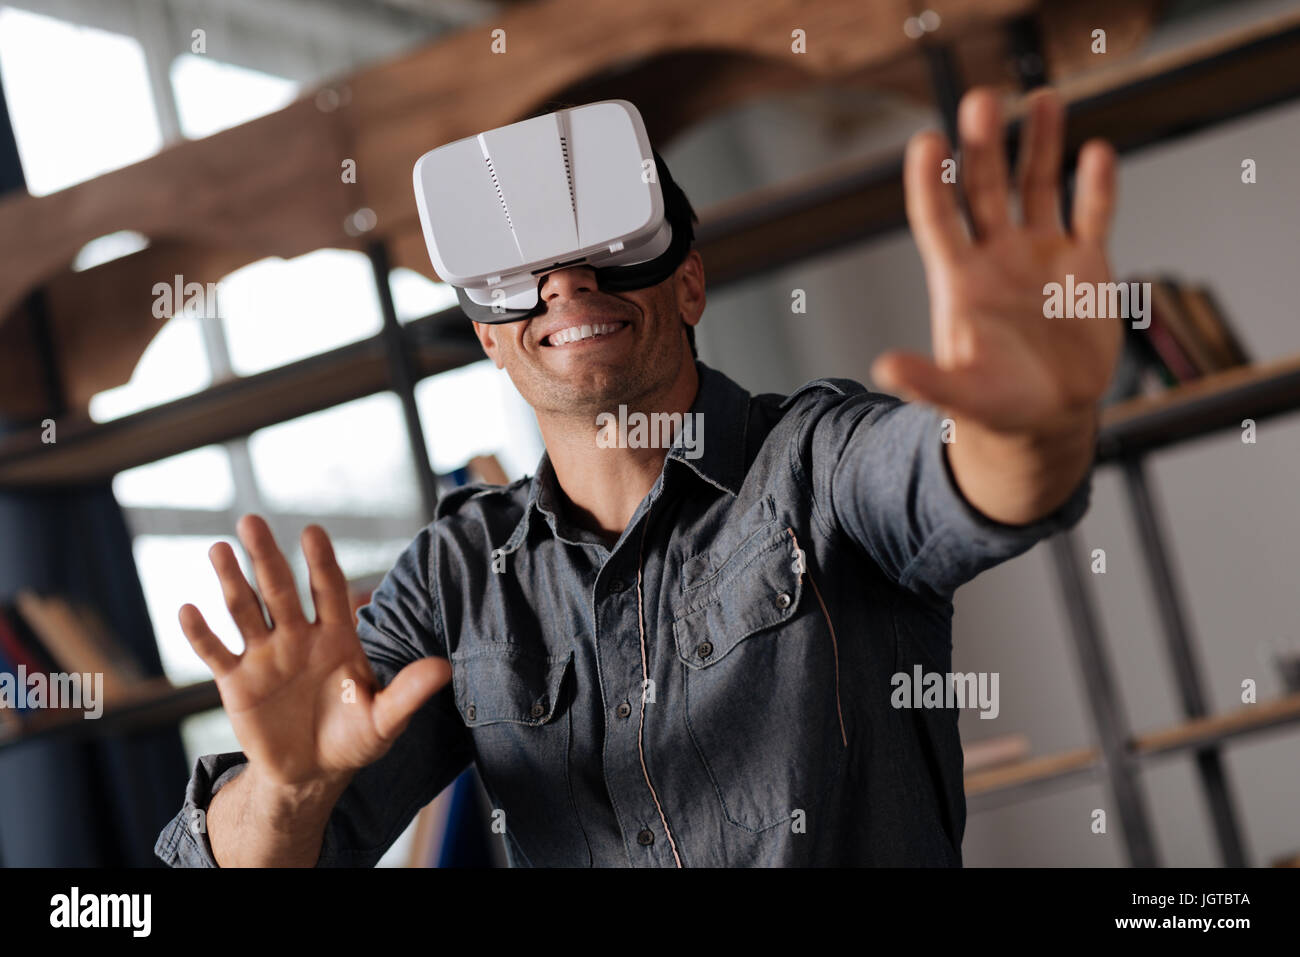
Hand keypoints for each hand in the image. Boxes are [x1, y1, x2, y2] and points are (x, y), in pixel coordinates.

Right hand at [179, 514, 449, 789]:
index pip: (328, 590)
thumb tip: (444, 668)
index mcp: (335, 637)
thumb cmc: (354, 739)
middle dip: (266, 556)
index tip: (311, 531)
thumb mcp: (385, 720)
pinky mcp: (236, 682)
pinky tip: (188, 610)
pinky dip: (201, 634)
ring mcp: (264, 656)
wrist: (312, 773)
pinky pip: (216, 653)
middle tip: (252, 521)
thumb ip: (408, 692)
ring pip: (244, 611)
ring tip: (218, 550)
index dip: (321, 562)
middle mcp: (297, 637)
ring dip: (230, 581)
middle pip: (279, 589)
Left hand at [872, 86, 1120, 437]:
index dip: (930, 181)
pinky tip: (1096, 153)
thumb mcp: (960, 397)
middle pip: (984, 187)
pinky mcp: (1085, 265)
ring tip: (1041, 100)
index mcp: (960, 280)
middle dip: (982, 145)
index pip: (937, 219)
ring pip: (1036, 185)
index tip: (926, 141)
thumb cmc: (996, 406)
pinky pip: (1092, 214)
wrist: (1047, 417)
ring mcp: (1040, 254)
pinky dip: (1096, 185)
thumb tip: (884, 369)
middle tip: (982, 100)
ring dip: (1038, 144)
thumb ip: (927, 381)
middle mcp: (996, 256)